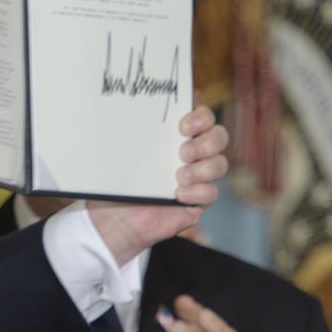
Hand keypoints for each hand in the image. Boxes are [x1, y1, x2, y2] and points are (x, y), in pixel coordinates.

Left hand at [87, 105, 228, 264]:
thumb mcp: (119, 156)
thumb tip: (128, 110)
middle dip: (207, 141)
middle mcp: (189, 154)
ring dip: (203, 168)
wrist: (112, 221)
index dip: (201, 115)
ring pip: (219, 164)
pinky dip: (198, 192)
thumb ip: (130, 135)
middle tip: (183, 152)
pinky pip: (211, 193)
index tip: (184, 124)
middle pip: (218, 137)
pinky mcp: (197, 202)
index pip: (201, 116)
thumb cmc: (114, 185)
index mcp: (172, 136)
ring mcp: (196, 178)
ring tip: (179, 176)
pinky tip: (179, 195)